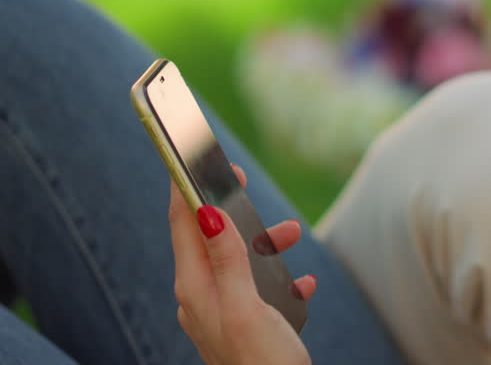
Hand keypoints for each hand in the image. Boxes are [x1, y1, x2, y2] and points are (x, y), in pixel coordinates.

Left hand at [169, 164, 315, 364]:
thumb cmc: (261, 363)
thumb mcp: (246, 306)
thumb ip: (227, 257)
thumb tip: (206, 211)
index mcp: (195, 287)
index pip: (183, 222)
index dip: (187, 183)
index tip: (194, 151)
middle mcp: (203, 296)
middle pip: (209, 235)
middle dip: (228, 207)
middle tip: (238, 177)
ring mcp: (223, 311)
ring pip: (239, 260)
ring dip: (263, 243)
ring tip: (292, 234)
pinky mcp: (246, 325)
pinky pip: (261, 289)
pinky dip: (281, 279)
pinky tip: (303, 283)